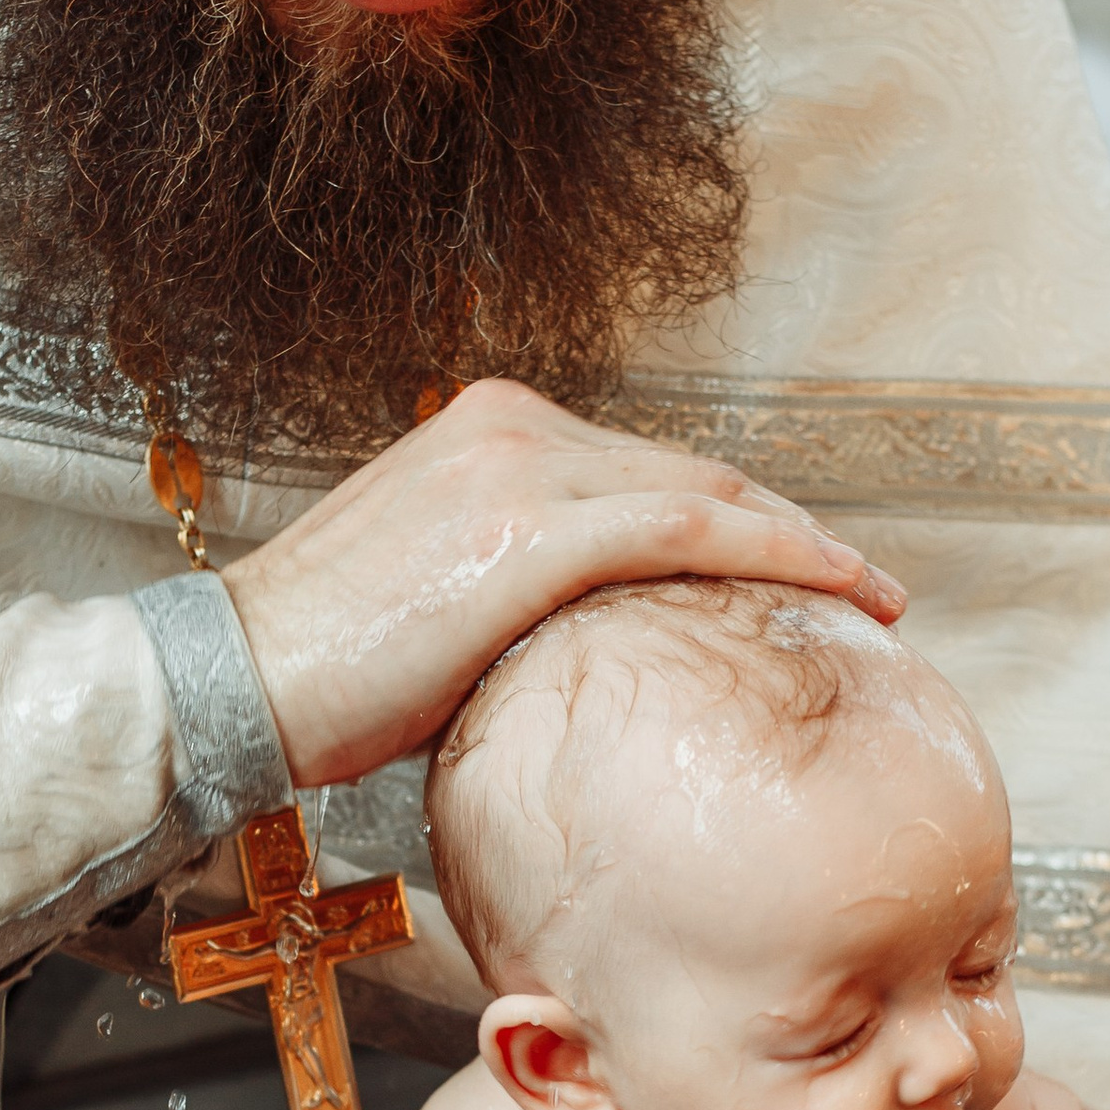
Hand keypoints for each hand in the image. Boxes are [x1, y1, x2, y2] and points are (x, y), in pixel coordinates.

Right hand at [219, 379, 906, 785]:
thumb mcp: (432, 609)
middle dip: (786, 526)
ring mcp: (523, 471)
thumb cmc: (322, 672)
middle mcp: (511, 430)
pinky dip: (780, 551)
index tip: (796, 569)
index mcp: (486, 435)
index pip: (642, 472)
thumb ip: (513, 597)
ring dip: (805, 542)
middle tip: (864, 585)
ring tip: (876, 596)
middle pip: (688, 473)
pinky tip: (842, 588)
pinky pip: (691, 531)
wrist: (233, 679)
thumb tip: (585, 653)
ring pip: (705, 494)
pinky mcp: (534, 532)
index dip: (733, 517)